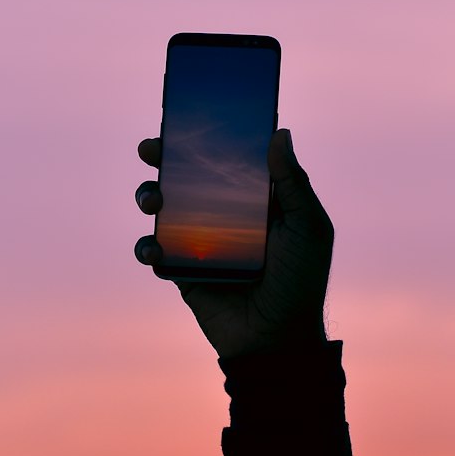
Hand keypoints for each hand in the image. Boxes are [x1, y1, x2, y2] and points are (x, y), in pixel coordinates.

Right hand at [134, 129, 333, 359]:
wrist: (277, 339)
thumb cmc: (301, 282)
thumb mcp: (308, 228)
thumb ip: (293, 183)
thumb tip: (279, 133)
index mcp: (255, 199)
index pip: (227, 158)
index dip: (206, 136)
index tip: (187, 116)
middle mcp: (225, 216)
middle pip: (187, 177)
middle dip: (164, 158)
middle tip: (151, 148)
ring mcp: (200, 242)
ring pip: (164, 208)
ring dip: (149, 195)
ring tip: (152, 198)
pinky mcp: (181, 271)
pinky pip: (154, 250)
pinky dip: (146, 245)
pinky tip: (153, 245)